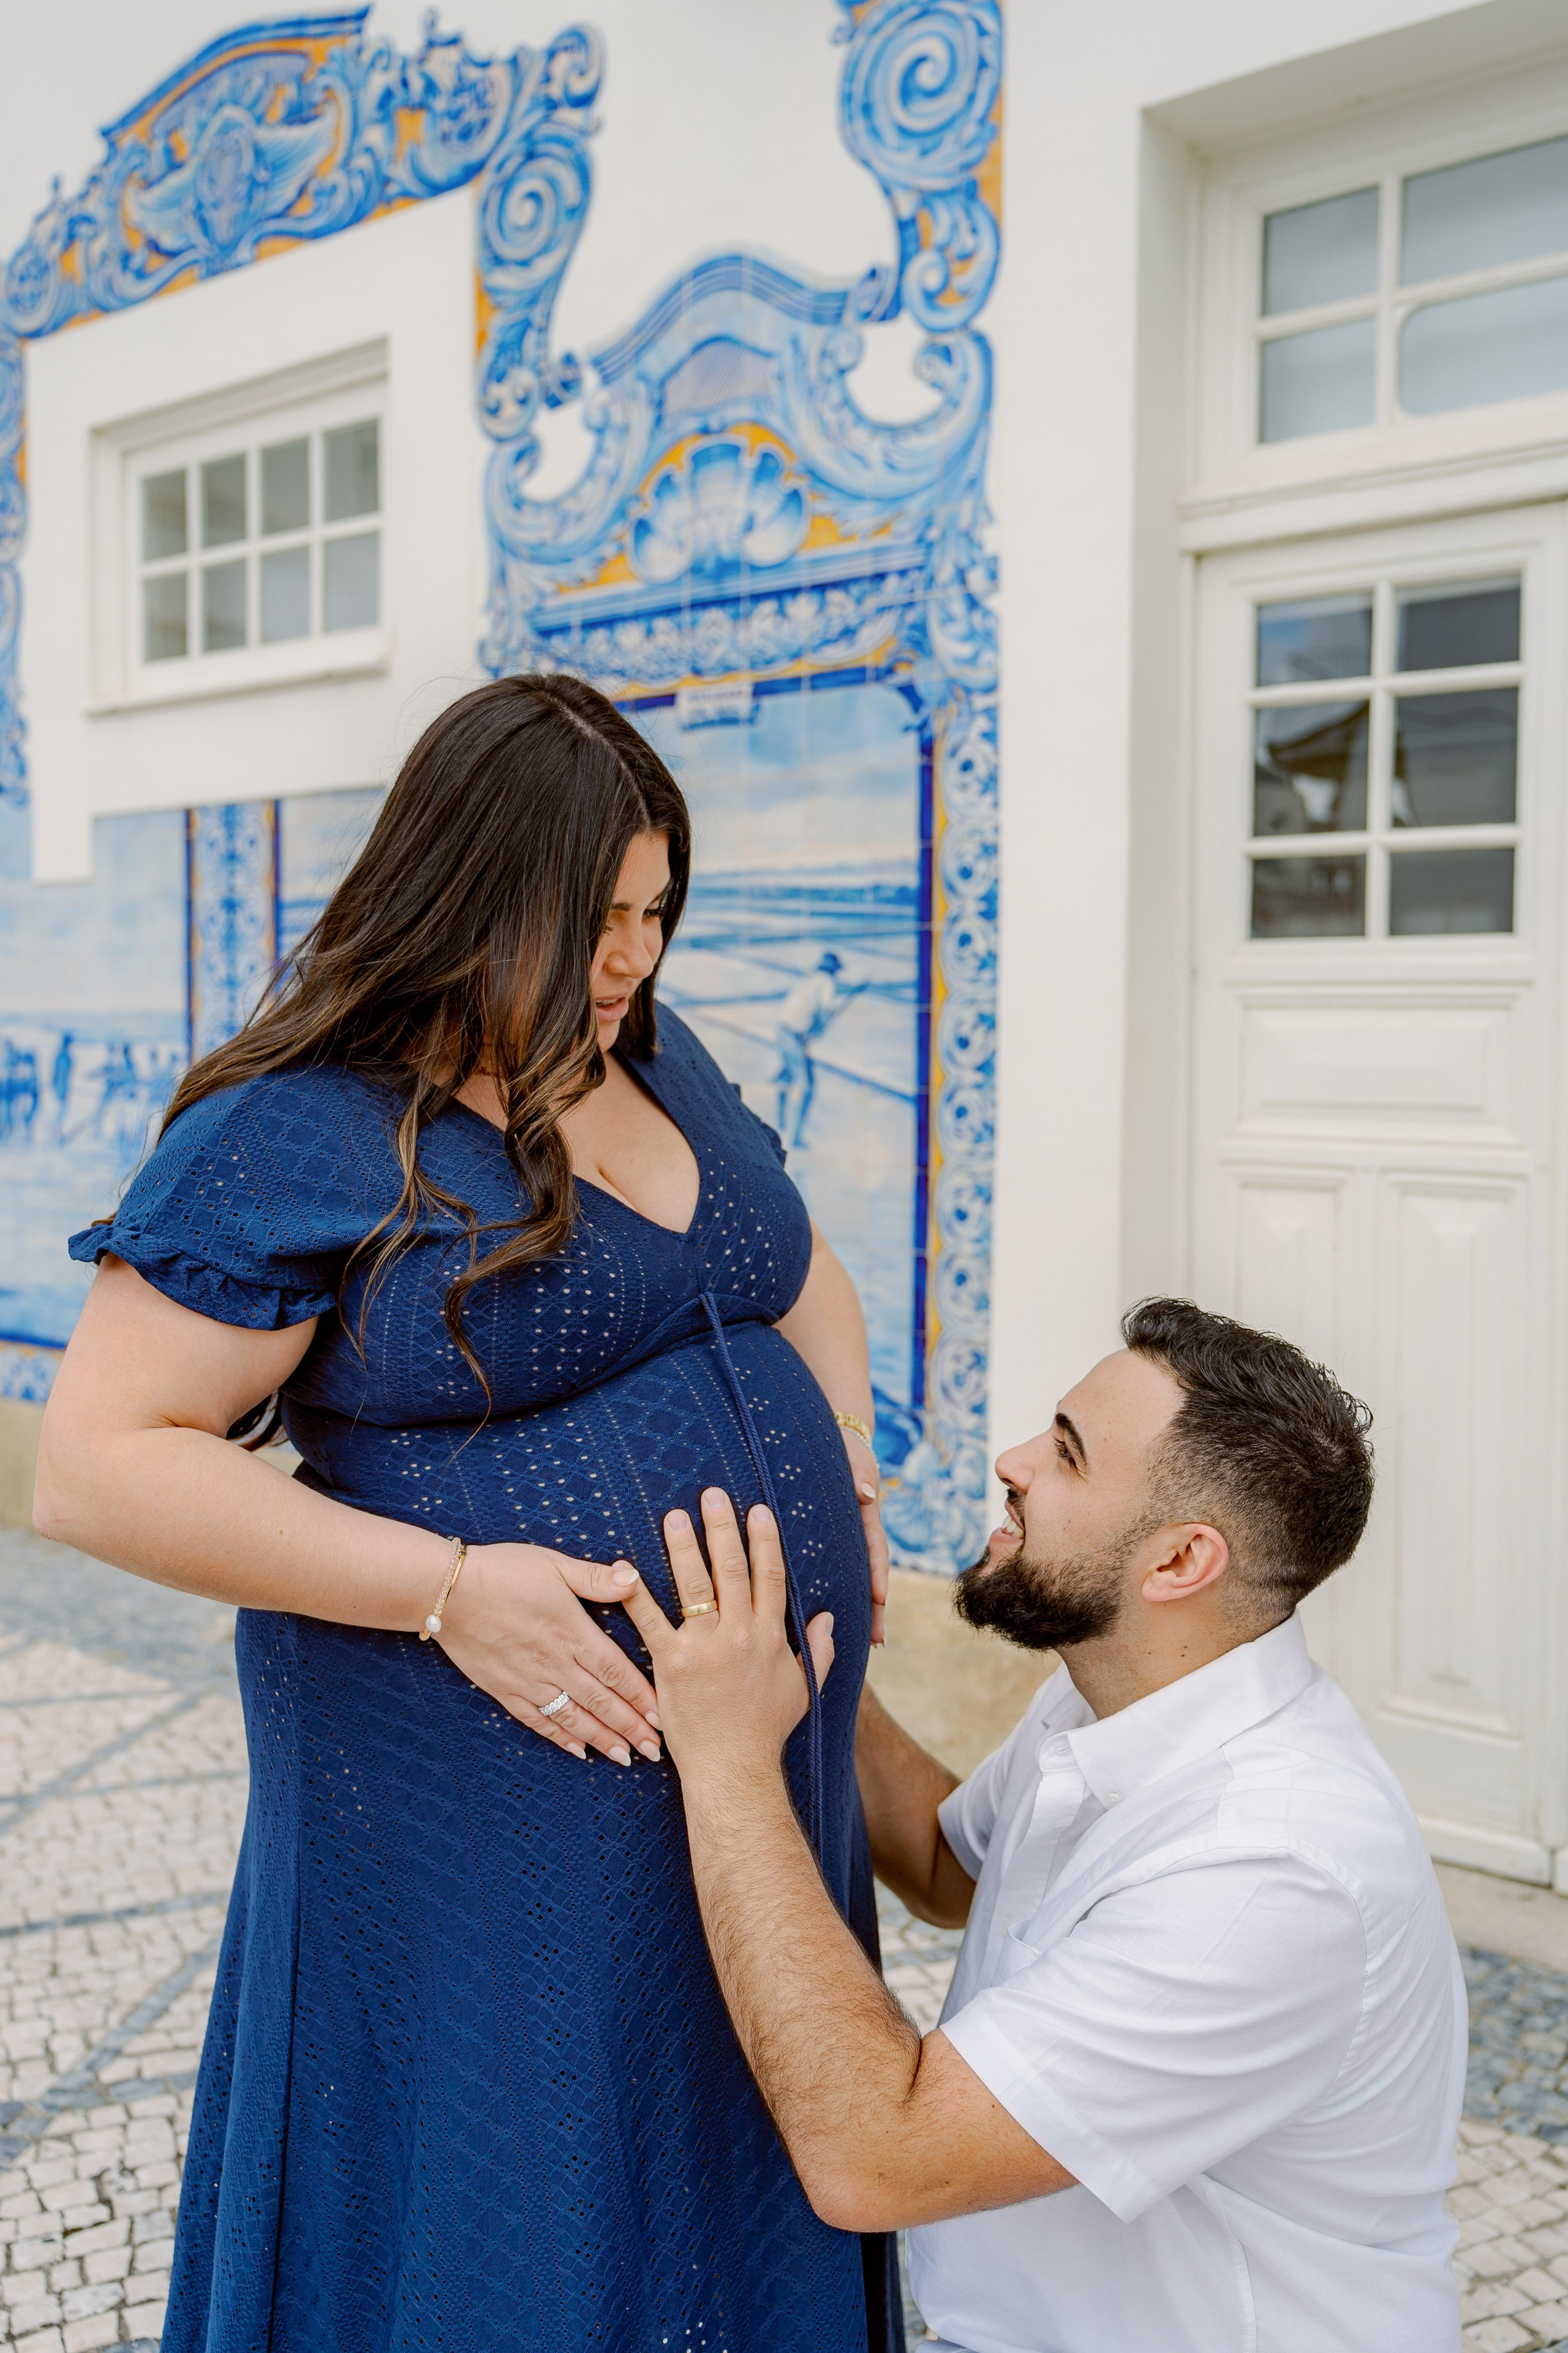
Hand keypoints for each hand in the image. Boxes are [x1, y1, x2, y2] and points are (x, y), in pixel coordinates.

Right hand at [437, 1541, 662, 1766]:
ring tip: (625, 1758)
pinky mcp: (504, 1689)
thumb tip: (634, 1578)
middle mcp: (554, 1663)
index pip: (616, 1671)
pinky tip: (578, 1751)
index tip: (663, 1717)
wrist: (447, 1591)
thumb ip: (595, 1578)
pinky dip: (559, 1738)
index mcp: (572, 1632)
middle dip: (630, 1728)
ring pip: (573, 1718)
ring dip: (601, 1739)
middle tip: (655, 1751)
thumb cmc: (503, 1570)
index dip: (641, 1696)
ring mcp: (528, 1680)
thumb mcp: (554, 1564)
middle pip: (600, 1702)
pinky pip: (537, 1721)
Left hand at [616, 1488, 835, 1786]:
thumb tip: (825, 1616)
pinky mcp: (671, 1665)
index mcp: (770, 1636)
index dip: (765, 1539)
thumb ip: (818, 1650)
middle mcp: (739, 1635)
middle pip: (732, 1569)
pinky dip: (636, 1594)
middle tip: (712, 1493)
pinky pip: (650, 1622)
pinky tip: (624, 1568)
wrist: (733, 1770)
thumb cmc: (766, 1731)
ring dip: (683, 1547)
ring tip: (674, 1515)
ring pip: (694, 1586)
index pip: (770, 1576)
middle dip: (722, 1528)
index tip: (757, 1509)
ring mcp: (704, 1648)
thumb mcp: (802, 1688)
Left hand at [842, 1429, 888, 1645]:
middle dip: (876, 1607)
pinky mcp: (834, 1538)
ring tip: (862, 1641)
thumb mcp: (855, 1457)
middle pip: (870, 1573)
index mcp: (866, 1515)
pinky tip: (828, 1615)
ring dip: (861, 1606)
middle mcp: (859, 1532)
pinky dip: (840, 1591)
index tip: (881, 1599)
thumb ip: (861, 1474)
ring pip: (855, 1576)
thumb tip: (867, 1495)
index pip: (875, 1549)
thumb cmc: (845, 1446)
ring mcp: (848, 1537)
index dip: (878, 1574)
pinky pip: (838, 1568)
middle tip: (878, 1641)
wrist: (838, 1435)